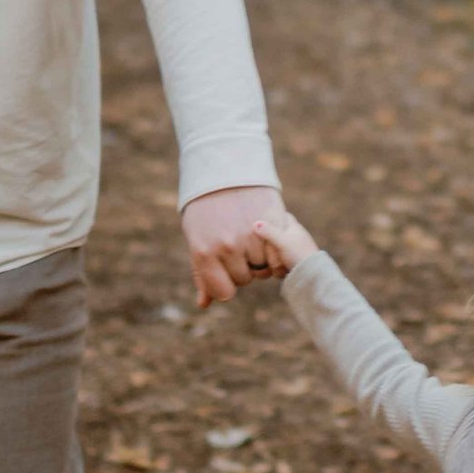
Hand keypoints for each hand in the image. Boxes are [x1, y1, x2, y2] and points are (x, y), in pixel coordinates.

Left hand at [181, 185, 295, 307]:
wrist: (223, 167)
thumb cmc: (205, 208)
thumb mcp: (196, 238)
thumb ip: (202, 272)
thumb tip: (204, 304)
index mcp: (204, 252)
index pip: (224, 292)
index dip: (228, 285)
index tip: (227, 272)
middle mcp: (227, 246)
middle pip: (245, 279)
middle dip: (243, 268)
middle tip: (238, 246)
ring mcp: (250, 235)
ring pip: (263, 267)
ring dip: (260, 258)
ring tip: (250, 236)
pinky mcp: (270, 222)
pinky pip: (277, 253)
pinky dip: (274, 250)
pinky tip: (265, 236)